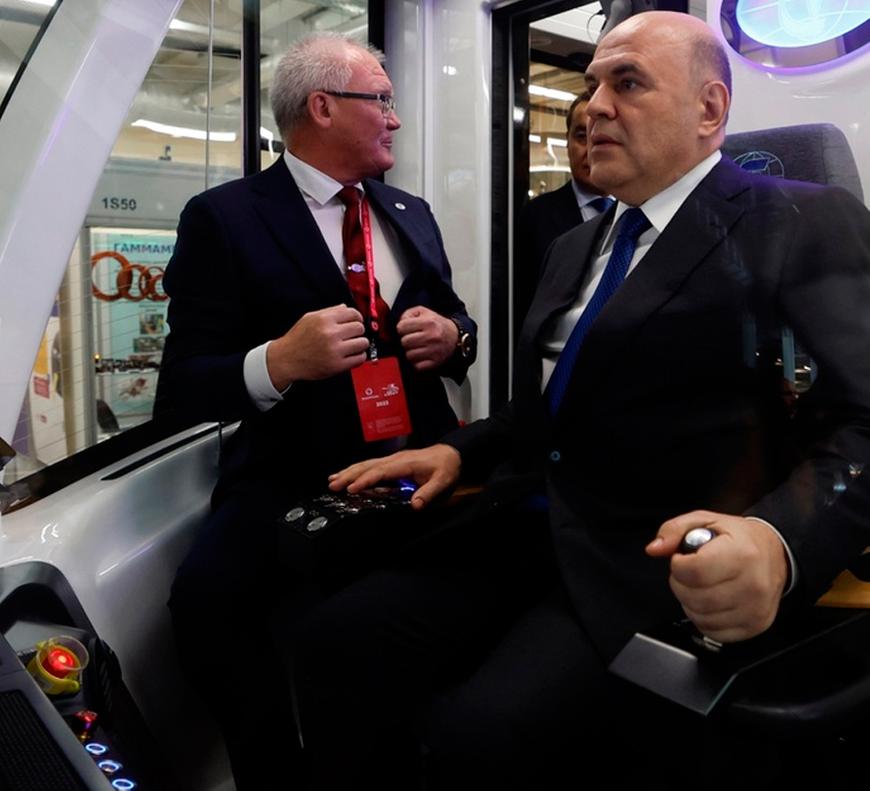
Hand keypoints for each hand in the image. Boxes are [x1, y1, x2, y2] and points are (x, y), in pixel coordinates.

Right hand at [266, 304, 368, 388]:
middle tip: (352, 335)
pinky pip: (359, 358)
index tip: (356, 322)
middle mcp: (330, 333)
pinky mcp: (337, 365)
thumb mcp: (309, 318)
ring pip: (363, 343)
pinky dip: (359, 357)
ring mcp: (334, 350)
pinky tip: (351, 355)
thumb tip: (345, 308)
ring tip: (352, 346)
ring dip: (360, 344)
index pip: (353, 313)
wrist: (286, 359)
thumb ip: (329, 312)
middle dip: (358, 331)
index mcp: (324, 320)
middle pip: (360, 327)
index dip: (357, 317)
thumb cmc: (297, 340)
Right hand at [328, 444, 461, 510]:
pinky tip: (349, 476)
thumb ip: (428, 493)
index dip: (365, 480)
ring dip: (349, 472)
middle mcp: (395, 460)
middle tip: (332, 485)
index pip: (380, 472)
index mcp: (404, 463)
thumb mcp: (442, 482)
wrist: (451, 453)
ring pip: (367, 465)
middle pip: (368, 466)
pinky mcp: (393, 464)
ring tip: (332, 479)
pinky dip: (358, 471)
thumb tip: (414, 505)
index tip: (351, 489)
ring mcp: (393, 461)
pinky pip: (372, 467)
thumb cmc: (446, 467)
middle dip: (349, 475)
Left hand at [396, 306, 457, 370]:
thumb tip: (399, 323)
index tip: (407, 329)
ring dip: (410, 352)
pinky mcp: (435, 362)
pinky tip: (421, 356)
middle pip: (404, 342)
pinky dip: (416, 362)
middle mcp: (432, 337)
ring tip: (417, 347)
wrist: (455, 337)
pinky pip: (417, 366)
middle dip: (406, 340)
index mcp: (429, 323)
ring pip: (409, 355)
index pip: (401, 327)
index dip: (402, 328)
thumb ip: (408, 314)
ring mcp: (434, 351)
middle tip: (412, 339)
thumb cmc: (437, 325)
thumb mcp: (424, 312)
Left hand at [646, 511, 787, 642]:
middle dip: (680, 584)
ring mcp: (755, 609)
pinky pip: (713, 632)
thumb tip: (655, 548)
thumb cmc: (737, 538)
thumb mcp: (703, 520)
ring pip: (701, 617)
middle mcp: (753, 584)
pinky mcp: (755, 626)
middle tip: (689, 572)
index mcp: (741, 554)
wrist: (775, 553)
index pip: (695, 571)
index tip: (682, 559)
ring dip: (690, 602)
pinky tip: (710, 601)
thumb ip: (673, 530)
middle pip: (695, 597)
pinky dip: (703, 618)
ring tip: (701, 585)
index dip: (678, 565)